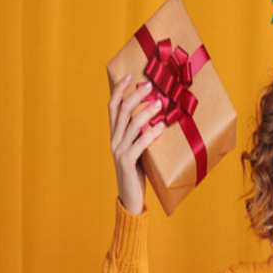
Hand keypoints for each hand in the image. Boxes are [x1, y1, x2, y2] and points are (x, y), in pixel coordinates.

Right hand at [108, 74, 164, 214]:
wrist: (130, 197)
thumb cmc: (137, 172)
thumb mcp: (138, 149)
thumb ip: (142, 135)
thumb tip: (158, 118)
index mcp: (115, 134)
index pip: (113, 107)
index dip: (119, 90)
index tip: (129, 75)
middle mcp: (114, 140)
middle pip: (122, 112)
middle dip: (135, 96)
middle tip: (150, 85)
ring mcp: (119, 151)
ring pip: (131, 126)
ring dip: (146, 112)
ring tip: (160, 103)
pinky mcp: (127, 162)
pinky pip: (139, 145)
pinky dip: (149, 134)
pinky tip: (160, 127)